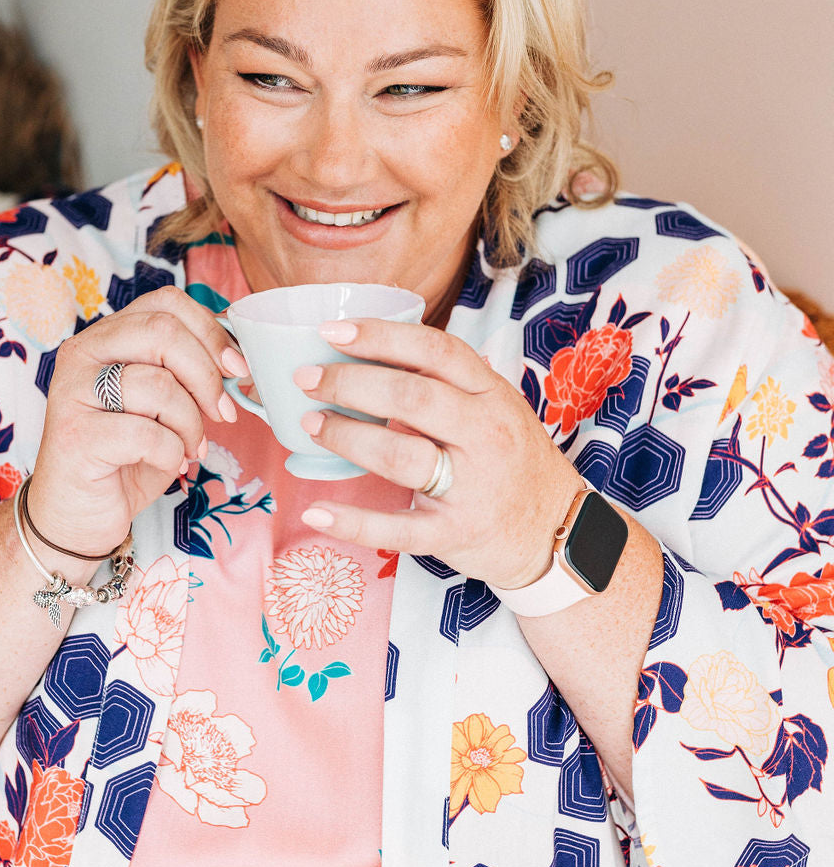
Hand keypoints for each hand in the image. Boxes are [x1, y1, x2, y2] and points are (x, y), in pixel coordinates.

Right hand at [27, 286, 247, 556]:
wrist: (77, 514)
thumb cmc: (126, 456)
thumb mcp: (162, 405)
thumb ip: (186, 372)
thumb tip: (238, 357)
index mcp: (106, 338)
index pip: (165, 303)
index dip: (211, 331)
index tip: (236, 367)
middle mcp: (83, 355)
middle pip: (163, 333)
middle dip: (207, 376)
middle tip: (222, 413)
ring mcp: (73, 393)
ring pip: (159, 385)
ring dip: (191, 423)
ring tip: (190, 447)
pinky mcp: (76, 436)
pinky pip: (147, 433)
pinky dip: (172, 452)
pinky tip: (171, 463)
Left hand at [293, 317, 579, 588]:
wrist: (558, 530)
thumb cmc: (513, 461)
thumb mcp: (496, 408)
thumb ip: (448, 383)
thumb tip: (372, 352)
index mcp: (492, 395)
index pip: (436, 352)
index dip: (381, 337)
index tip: (332, 333)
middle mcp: (485, 435)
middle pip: (411, 398)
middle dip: (349, 384)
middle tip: (308, 380)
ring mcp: (471, 486)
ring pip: (401, 456)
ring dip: (347, 437)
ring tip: (311, 424)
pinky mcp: (455, 533)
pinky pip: (397, 528)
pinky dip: (352, 522)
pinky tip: (316, 510)